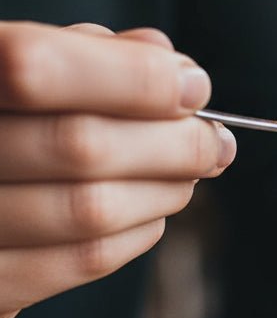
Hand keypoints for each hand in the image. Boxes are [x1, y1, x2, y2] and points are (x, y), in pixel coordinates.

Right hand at [0, 21, 235, 317]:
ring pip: (89, 211)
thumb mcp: (12, 65)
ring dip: (164, 190)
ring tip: (190, 174)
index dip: (133, 78)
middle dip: (172, 142)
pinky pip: (79, 263)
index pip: (36, 67)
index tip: (194, 87)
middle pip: (80, 146)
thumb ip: (83, 54)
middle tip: (216, 141)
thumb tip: (167, 60)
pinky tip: (150, 212)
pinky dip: (137, 232)